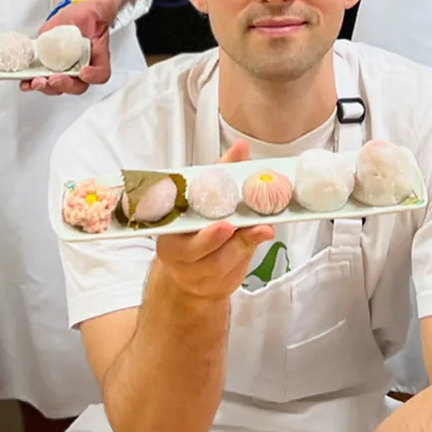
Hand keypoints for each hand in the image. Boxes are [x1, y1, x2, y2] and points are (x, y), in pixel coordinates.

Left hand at [23, 0, 113, 95]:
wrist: (74, 16)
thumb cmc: (88, 16)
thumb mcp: (100, 8)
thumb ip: (105, 9)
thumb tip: (105, 8)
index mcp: (97, 57)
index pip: (101, 73)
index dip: (93, 76)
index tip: (83, 72)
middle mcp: (81, 68)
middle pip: (76, 86)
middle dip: (64, 85)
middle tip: (53, 79)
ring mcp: (63, 69)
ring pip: (57, 87)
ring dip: (46, 87)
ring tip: (35, 82)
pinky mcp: (48, 66)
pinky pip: (41, 79)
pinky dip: (31, 83)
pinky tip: (24, 82)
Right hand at [150, 141, 272, 300]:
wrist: (192, 274)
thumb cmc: (196, 229)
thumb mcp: (203, 199)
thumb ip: (220, 173)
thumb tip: (240, 147)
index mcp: (169, 230)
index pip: (174, 227)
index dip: (190, 222)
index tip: (216, 221)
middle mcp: (180, 255)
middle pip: (195, 251)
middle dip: (213, 239)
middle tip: (230, 226)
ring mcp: (199, 274)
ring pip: (219, 263)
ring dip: (241, 245)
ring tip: (261, 229)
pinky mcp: (219, 284)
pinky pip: (234, 270)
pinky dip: (249, 253)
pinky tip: (262, 236)